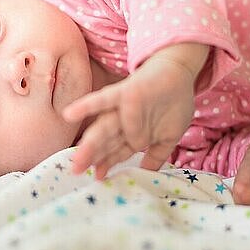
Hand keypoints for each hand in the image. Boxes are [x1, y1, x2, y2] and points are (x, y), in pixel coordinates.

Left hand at [62, 44, 205, 179]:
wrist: (180, 71)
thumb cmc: (173, 103)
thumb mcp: (168, 135)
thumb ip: (156, 155)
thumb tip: (148, 175)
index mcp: (132, 133)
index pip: (117, 151)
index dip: (108, 164)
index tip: (98, 178)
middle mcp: (124, 122)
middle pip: (106, 142)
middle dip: (93, 157)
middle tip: (77, 171)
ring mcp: (123, 108)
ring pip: (104, 128)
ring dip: (90, 142)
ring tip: (76, 158)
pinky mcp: (125, 92)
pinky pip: (104, 99)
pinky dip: (87, 106)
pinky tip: (68, 114)